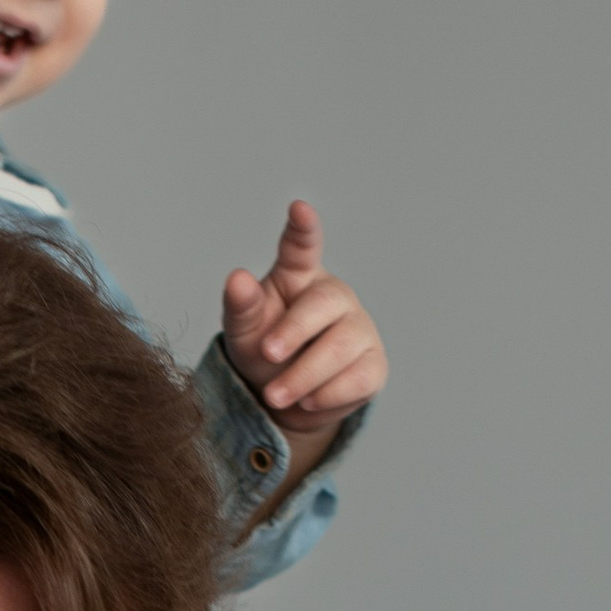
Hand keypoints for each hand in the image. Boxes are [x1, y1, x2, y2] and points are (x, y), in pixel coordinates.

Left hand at [220, 202, 386, 426]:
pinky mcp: (373, 365)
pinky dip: (326, 395)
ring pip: (340, 347)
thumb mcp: (243, 332)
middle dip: (294, 331)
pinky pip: (357, 378)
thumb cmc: (264, 352)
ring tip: (274, 395)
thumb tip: (237, 279)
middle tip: (268, 352)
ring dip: (303, 375)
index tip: (298, 209)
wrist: (286, 401)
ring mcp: (359, 329)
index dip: (303, 229)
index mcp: (299, 277)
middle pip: (323, 303)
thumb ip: (240, 306)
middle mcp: (335, 296)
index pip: (302, 247)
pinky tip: (307, 400)